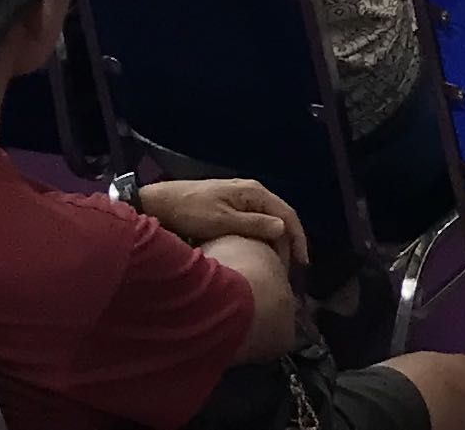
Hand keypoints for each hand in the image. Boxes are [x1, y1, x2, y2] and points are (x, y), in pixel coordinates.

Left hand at [138, 177, 307, 266]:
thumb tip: (283, 228)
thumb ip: (254, 224)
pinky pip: (257, 223)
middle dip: (289, 244)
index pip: (287, 215)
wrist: (162, 203)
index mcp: (254, 192)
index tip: (303, 264)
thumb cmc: (191, 212)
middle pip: (281, 218)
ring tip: (279, 266)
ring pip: (269, 221)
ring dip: (277, 243)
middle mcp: (252, 192)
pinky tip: (262, 253)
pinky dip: (264, 239)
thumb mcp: (222, 221)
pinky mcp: (232, 206)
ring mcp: (242, 198)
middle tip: (291, 272)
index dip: (298, 239)